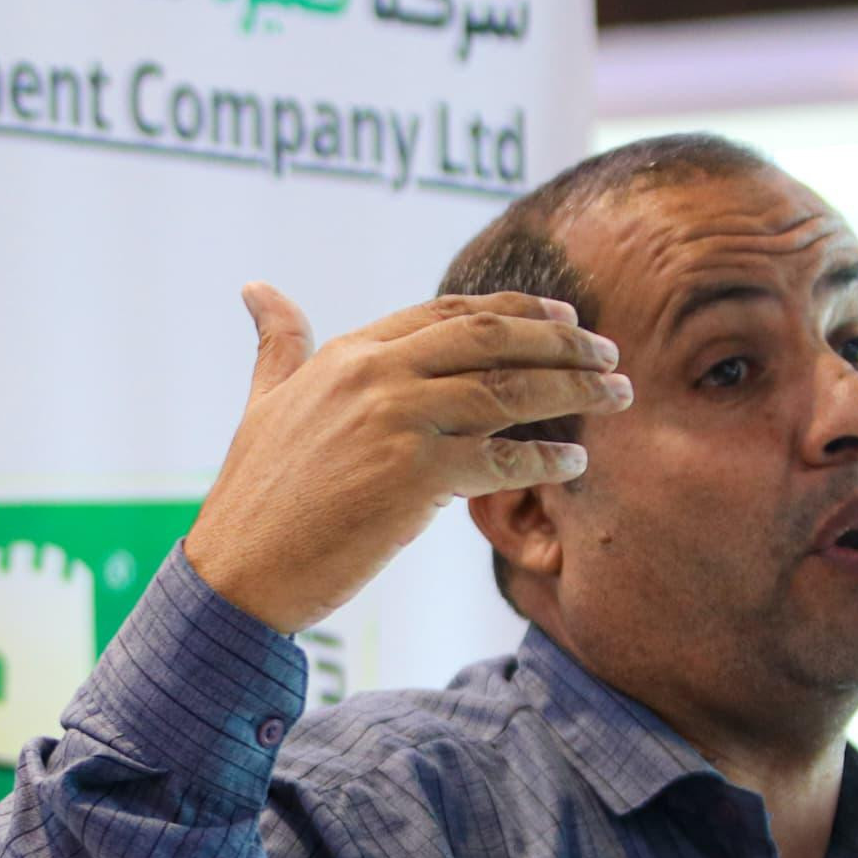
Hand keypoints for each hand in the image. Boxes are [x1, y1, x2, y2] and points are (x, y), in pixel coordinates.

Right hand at [181, 284, 630, 633]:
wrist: (239, 569)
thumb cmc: (252, 495)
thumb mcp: (264, 401)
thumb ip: (279, 343)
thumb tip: (258, 288)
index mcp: (350, 352)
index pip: (451, 312)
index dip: (517, 310)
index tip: (565, 315)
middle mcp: (378, 374)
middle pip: (493, 338)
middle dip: (564, 339)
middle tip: (610, 352)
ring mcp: (399, 421)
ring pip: (509, 390)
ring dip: (575, 389)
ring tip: (618, 395)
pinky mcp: (415, 476)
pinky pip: (502, 458)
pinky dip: (546, 457)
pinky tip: (576, 461)